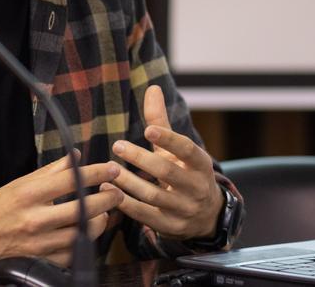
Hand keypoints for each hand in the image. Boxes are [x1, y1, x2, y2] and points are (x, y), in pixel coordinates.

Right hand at [0, 152, 124, 265]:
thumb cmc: (4, 205)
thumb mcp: (23, 182)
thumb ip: (52, 170)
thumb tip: (76, 155)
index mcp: (29, 194)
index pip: (70, 180)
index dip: (96, 173)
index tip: (112, 169)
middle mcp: (35, 219)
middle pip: (82, 208)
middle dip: (106, 198)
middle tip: (117, 192)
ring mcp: (40, 243)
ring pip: (82, 233)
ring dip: (99, 221)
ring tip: (105, 212)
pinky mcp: (43, 260)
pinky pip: (73, 253)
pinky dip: (85, 241)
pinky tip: (88, 231)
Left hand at [104, 85, 223, 239]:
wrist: (206, 214)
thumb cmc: (185, 172)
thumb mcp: (177, 150)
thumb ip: (161, 121)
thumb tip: (152, 88)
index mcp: (200, 164)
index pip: (187, 149)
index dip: (169, 139)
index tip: (148, 129)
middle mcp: (195, 187)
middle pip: (167, 173)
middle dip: (141, 159)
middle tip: (117, 145)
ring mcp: (184, 209)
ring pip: (153, 196)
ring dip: (128, 182)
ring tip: (108, 168)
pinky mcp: (171, 227)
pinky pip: (146, 216)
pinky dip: (126, 204)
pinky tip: (108, 190)